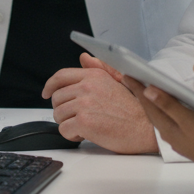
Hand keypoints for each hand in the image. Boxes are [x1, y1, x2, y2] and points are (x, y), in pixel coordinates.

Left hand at [42, 53, 157, 153]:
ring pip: (58, 115)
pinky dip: (72, 136)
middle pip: (56, 98)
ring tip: (85, 126)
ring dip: (68, 124)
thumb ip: (99, 68)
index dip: (50, 86)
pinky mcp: (84, 122)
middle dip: (63, 110)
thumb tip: (84, 58)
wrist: (147, 128)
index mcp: (94, 76)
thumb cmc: (135, 109)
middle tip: (78, 117)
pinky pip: (64, 130)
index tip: (46, 94)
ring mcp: (84, 104)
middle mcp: (87, 87)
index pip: (61, 76)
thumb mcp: (118, 81)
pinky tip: (86, 134)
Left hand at [125, 77, 193, 180]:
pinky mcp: (190, 140)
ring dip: (154, 102)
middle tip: (132, 79)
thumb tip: (146, 91)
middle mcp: (170, 134)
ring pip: (162, 116)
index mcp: (167, 128)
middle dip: (142, 94)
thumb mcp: (190, 121)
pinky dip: (167, 110)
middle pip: (152, 110)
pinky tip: (171, 107)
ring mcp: (180, 138)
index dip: (137, 88)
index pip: (148, 104)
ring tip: (147, 90)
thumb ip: (169, 106)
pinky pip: (172, 121)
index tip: (126, 74)